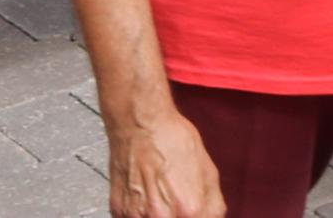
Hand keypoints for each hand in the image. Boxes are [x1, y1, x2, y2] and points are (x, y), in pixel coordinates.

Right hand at [105, 95, 225, 217]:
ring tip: (158, 197)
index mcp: (189, 211)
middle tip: (175, 202)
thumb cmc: (171, 139)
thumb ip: (213, 205)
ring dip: (157, 216)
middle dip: (177, 216)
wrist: (139, 123)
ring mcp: (137, 217)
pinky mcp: (119, 211)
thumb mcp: (209, 171)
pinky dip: (140, 214)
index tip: (192, 211)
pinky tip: (144, 195)